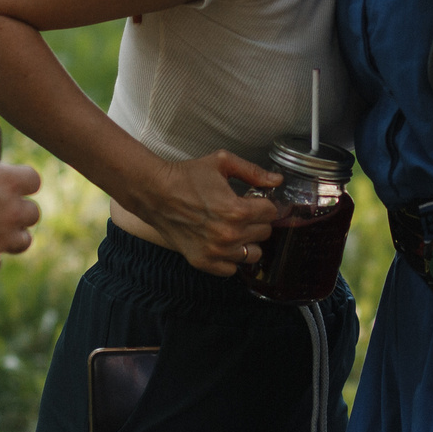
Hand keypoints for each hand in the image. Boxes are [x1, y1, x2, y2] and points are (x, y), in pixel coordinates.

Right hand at [131, 150, 280, 275]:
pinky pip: (232, 269)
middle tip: (241, 212)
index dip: (264, 203)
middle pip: (264, 233)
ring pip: (253, 254)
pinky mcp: (203, 262)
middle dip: (257, 221)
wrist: (154, 192)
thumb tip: (277, 181)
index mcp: (237, 210)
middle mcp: (229, 235)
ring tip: (234, 229)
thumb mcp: (222, 163)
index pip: (271, 213)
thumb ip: (253, 172)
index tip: (254, 200)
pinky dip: (231, 258)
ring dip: (247, 241)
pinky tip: (223, 243)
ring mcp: (216, 252)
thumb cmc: (187, 176)